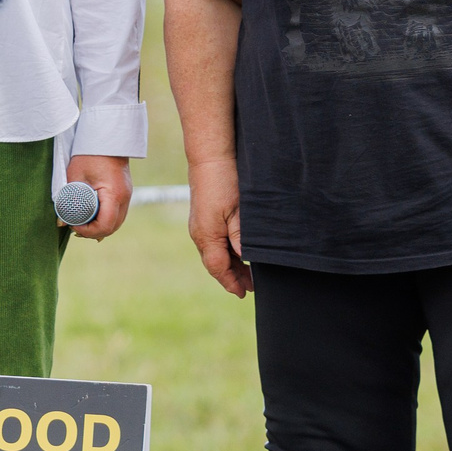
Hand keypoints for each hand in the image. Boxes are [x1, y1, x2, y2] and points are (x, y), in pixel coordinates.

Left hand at [63, 155, 130, 240]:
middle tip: (74, 228)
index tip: (73, 224)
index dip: (88, 231)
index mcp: (114, 195)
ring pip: (116, 222)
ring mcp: (127, 196)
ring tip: (81, 224)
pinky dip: (105, 219)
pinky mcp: (124, 193)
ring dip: (99, 227)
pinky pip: (117, 214)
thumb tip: (61, 221)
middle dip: (93, 232)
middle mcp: (124, 198)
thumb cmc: (89, 154)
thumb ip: (68, 199)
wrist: (107, 138)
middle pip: (112, 228)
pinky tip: (92, 218)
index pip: (104, 225)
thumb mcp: (75, 176)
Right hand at [186, 156, 249, 297]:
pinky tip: (238, 251)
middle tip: (251, 287)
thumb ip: (240, 237)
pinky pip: (214, 242)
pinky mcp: (203, 218)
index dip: (232, 282)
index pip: (219, 268)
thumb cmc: (223, 182)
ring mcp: (200, 226)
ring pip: (215, 253)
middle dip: (233, 276)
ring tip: (248, 272)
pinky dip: (227, 251)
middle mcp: (200, 234)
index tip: (244, 293)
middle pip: (216, 264)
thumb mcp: (237, 211)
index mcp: (206, 236)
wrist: (210, 158)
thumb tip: (245, 259)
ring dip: (231, 264)